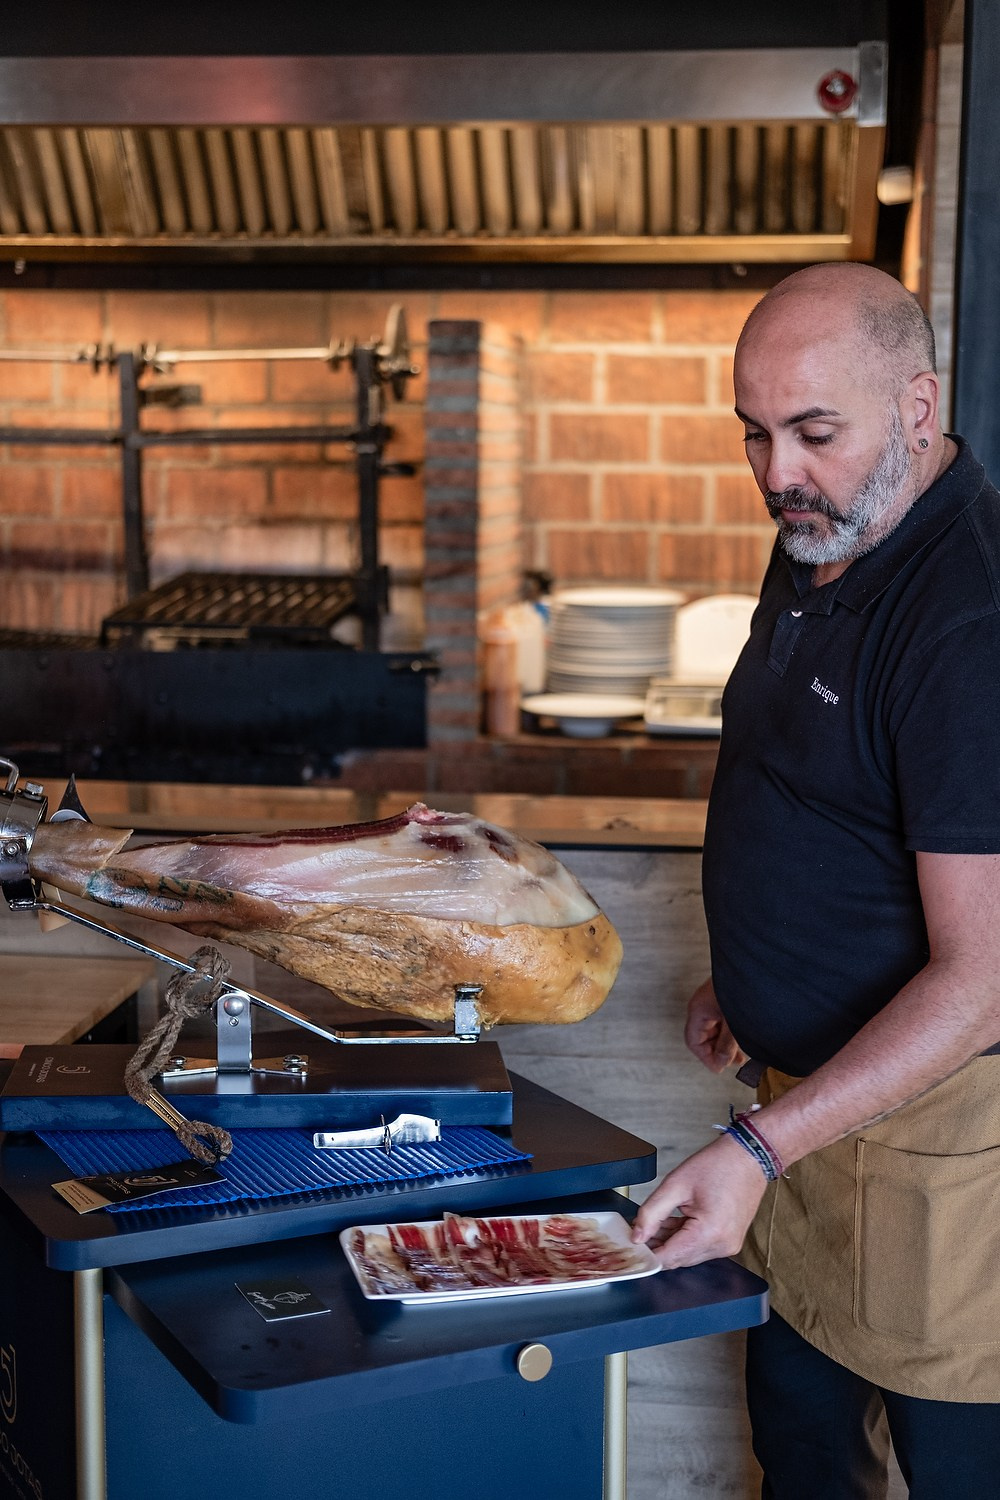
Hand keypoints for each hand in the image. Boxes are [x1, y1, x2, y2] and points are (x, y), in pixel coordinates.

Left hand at [630, 1135, 766, 1269]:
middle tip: (641, 1226)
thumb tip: (637, 1236)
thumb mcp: (675, 1184)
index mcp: (709, 1233)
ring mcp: (728, 1246)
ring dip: (671, 1241)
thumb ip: (651, 1213)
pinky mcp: (729, 1241)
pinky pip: (700, 1247)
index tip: (632, 1242)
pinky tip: (674, 1221)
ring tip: (659, 1218)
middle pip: (679, 1259)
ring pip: (688, 1254)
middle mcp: (722, 1246)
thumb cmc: (717, 1164)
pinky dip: (685, 1238)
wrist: (749, 1156)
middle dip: (658, 1245)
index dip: (647, 1252)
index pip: (669, 1258)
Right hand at [685, 979, 747, 1073]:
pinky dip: (730, 1033)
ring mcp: (713, 1002)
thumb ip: (727, 1045)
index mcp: (699, 1010)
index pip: (693, 1041)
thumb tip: (721, 1063)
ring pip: (714, 1030)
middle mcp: (703, 1006)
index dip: (705, 1057)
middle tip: (734, 1062)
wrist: (755, 967)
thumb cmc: (742, 990)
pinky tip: (743, 1040)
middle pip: (703, 1036)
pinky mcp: (724, 999)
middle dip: (717, 1051)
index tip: (720, 1068)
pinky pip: (722, 1021)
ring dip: (725, 1044)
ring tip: (741, 1055)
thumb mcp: (734, 1024)